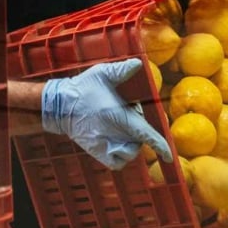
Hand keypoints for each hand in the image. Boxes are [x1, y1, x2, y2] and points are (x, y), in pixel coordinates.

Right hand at [42, 59, 172, 169]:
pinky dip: (122, 156)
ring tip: (123, 126)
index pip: (144, 133)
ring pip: (130, 153)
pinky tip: (119, 142)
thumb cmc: (83, 88)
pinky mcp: (96, 152)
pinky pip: (116, 163)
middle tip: (130, 110)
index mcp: (117, 115)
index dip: (159, 145)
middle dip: (140, 128)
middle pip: (139, 140)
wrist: (59, 105)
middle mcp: (112, 133)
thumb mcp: (102, 73)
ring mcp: (104, 145)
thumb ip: (121, 70)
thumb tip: (138, 64)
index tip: (169, 156)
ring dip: (132, 143)